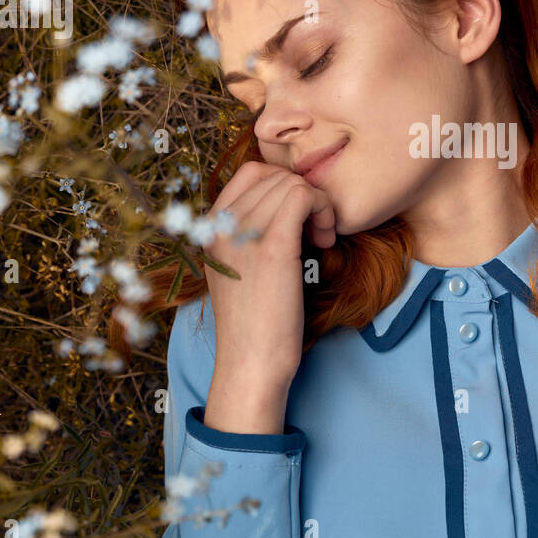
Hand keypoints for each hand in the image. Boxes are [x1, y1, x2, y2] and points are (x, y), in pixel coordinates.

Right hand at [201, 161, 335, 392]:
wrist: (251, 364)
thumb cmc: (255, 322)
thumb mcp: (238, 269)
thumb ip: (248, 234)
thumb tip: (287, 201)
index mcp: (210, 230)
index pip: (251, 173)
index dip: (284, 185)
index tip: (299, 218)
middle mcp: (221, 227)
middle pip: (275, 176)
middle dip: (305, 196)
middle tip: (317, 231)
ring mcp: (243, 236)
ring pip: (293, 184)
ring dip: (319, 205)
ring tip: (322, 238)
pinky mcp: (273, 249)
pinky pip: (303, 197)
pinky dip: (324, 210)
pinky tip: (326, 240)